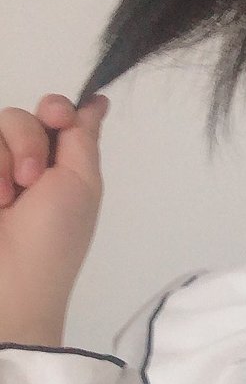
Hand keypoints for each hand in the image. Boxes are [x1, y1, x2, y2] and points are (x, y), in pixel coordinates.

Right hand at [0, 93, 109, 345]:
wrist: (8, 282)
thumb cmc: (54, 237)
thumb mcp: (81, 183)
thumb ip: (82, 138)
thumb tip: (98, 101)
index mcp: (58, 163)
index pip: (53, 112)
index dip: (55, 108)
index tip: (58, 120)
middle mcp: (21, 163)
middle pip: (17, 117)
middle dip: (26, 142)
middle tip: (31, 181)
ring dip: (2, 161)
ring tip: (6, 199)